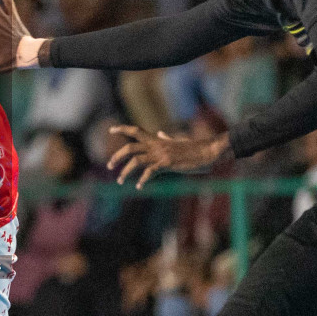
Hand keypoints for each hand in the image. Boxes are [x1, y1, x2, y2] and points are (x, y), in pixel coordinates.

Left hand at [106, 125, 230, 188]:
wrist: (208, 151)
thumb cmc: (194, 149)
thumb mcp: (178, 141)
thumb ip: (166, 138)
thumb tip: (160, 133)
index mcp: (157, 140)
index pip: (135, 130)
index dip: (122, 129)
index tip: (111, 130)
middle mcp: (156, 145)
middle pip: (130, 148)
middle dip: (116, 157)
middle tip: (109, 166)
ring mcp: (161, 154)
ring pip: (135, 161)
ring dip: (125, 172)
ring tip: (120, 181)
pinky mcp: (167, 163)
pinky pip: (150, 172)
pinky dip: (143, 180)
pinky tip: (139, 186)